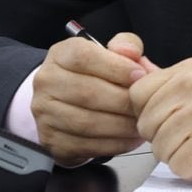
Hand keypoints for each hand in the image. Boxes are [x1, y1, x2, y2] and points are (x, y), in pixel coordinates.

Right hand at [30, 31, 158, 164]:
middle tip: (146, 106)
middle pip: (87, 92)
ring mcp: (45, 113)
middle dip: (124, 101)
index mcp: (59, 55)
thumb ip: (125, 47)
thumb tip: (132, 53)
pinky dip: (115, 143)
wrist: (62, 105)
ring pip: (88, 122)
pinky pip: (88, 145)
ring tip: (141, 124)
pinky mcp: (52, 140)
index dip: (115, 66)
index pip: (83, 56)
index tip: (140, 75)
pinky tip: (130, 138)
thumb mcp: (106, 54)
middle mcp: (47, 82)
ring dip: (122, 125)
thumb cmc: (91, 78)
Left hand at [129, 57, 191, 179]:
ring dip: (179, 156)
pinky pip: (178, 166)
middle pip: (145, 125)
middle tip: (188, 137)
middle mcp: (189, 88)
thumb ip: (166, 81)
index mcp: (185, 71)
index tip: (165, 120)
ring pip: (159, 148)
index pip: (137, 94)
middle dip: (163, 138)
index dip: (147, 113)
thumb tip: (133, 68)